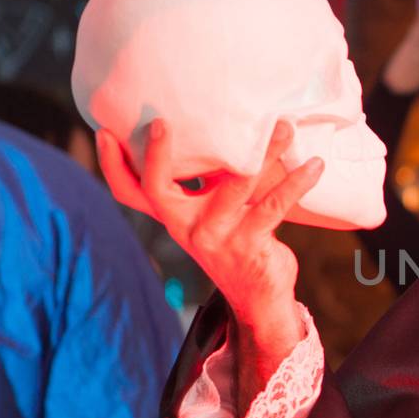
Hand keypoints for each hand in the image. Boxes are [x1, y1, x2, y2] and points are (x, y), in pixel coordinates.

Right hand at [95, 118, 319, 358]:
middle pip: (159, 190)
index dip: (112, 164)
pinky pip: (273, 205)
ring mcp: (215, 236)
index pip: (130, 191)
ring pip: (235, 184)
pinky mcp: (248, 244)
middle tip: (161, 123)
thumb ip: (208, 179)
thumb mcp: (213, 209)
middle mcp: (186, 226)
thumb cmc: (237, 239)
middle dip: (157, 156)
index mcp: (174, 215)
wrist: (259, 295)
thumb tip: (220, 124)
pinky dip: (297, 182)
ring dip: (264, 152)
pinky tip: (314, 165)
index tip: (104, 130)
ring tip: (283, 126)